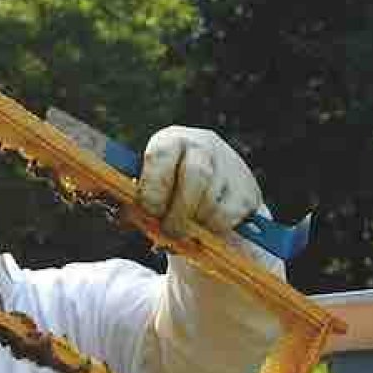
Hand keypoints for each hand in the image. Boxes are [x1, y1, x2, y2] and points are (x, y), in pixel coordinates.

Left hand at [138, 126, 261, 237]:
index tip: (149, 210)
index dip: (153, 186)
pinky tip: (204, 227)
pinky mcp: (247, 190)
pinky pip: (227, 216)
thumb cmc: (167, 191)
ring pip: (212, 200)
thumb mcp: (150, 188)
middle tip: (169, 231)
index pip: (161, 155)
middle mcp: (203, 145)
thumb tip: (125, 218)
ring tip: (185, 229)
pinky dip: (212, 228)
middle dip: (178, 211)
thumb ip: (138, 201)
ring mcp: (230, 165)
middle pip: (195, 176)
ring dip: (195, 223)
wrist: (210, 188)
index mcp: (170, 140)